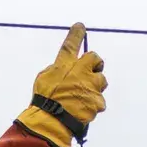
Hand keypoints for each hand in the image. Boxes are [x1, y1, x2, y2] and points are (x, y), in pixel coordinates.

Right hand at [15, 23, 106, 146]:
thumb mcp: (44, 79)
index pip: (71, 44)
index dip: (76, 34)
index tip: (80, 26)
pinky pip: (99, 101)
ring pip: (102, 81)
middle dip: (95, 65)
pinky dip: (93, 105)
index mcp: (64, 64)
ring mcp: (91, 86)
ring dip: (95, 86)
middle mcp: (81, 71)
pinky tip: (83, 110)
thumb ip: (56, 70)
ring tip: (82, 97)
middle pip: (97, 59)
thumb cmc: (44, 100)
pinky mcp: (98, 101)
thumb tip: (65, 71)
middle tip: (89, 74)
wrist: (52, 120)